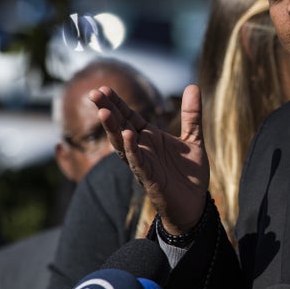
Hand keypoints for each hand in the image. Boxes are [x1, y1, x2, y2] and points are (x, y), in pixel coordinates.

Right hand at [89, 85, 208, 233]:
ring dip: (113, 128)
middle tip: (94, 94)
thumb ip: (191, 114)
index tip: (103, 88)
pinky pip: (137, 162)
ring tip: (104, 112)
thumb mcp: (193, 138)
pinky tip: (128, 135)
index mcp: (149, 137)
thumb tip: (193, 85)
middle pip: (120, 126)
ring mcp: (143, 163)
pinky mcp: (149, 178)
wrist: (195, 203)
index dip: (116, 103)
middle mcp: (142, 148)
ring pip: (122, 144)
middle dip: (107, 110)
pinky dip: (132, 149)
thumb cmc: (190, 173)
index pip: (128, 116)